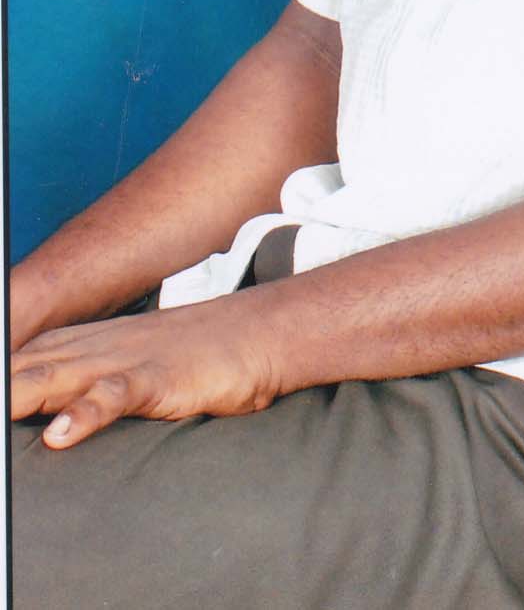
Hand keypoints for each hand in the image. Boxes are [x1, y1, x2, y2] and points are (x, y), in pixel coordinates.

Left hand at [10, 293, 280, 448]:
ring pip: (52, 379)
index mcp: (77, 348)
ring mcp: (122, 359)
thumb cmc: (192, 357)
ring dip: (13, 399)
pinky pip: (113, 395)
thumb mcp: (125, 366)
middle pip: (18, 372)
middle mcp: (89, 350)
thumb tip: (44, 412)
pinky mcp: (157, 376)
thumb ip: (81, 384)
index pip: (14, 363)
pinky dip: (85, 414)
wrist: (255, 333)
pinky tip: (59, 434)